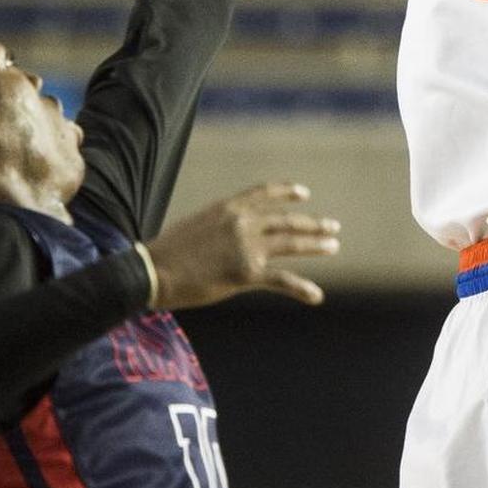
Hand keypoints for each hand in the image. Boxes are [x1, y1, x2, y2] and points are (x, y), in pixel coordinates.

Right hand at [146, 183, 340, 308]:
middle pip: (286, 220)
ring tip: (333, 246)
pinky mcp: (246, 273)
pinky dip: (302, 288)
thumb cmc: (168, 251)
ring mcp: (246, 246)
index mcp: (228, 207)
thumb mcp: (197, 224)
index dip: (287, 192)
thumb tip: (229, 232)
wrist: (153, 271)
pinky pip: (282, 279)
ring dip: (315, 245)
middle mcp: (242, 221)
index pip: (264, 193)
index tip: (305, 193)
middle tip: (333, 227)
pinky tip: (316, 295)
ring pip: (291, 243)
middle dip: (312, 224)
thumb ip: (220, 225)